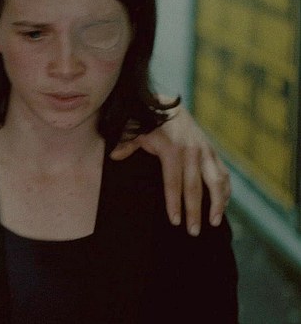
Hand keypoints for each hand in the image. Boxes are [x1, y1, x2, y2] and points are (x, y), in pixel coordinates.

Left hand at [110, 103, 230, 235]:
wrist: (168, 107)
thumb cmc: (147, 122)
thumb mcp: (134, 131)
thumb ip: (126, 145)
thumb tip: (114, 156)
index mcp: (172, 149)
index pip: (173, 183)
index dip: (174, 203)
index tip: (174, 221)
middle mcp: (192, 152)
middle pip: (195, 187)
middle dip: (195, 211)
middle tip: (193, 232)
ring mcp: (205, 151)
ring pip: (216, 182)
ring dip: (218, 203)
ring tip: (214, 223)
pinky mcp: (213, 151)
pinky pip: (223, 174)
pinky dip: (225, 191)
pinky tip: (223, 206)